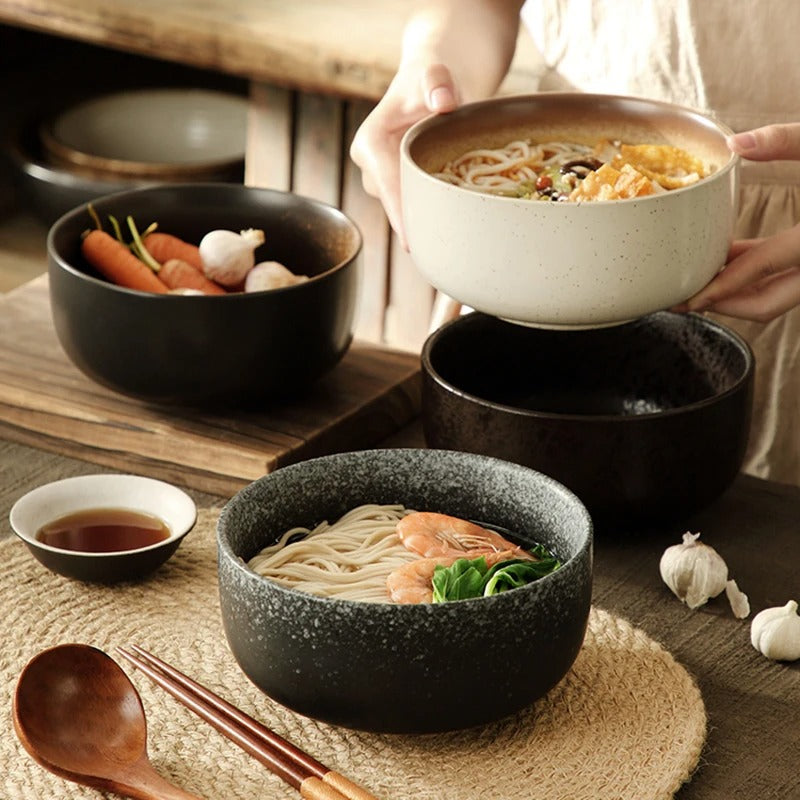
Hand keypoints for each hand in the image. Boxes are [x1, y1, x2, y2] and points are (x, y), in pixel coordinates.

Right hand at [349, 63, 457, 247]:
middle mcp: (370, 168)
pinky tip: (449, 230)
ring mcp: (383, 181)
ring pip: (404, 208)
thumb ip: (437, 82)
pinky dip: (430, 214)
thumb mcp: (434, 72)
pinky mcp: (397, 189)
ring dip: (426, 218)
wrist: (431, 84)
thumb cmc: (431, 77)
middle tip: (443, 247)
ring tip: (452, 233)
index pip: (387, 184)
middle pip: (394, 203)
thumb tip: (442, 101)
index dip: (400, 212)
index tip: (411, 241)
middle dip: (416, 223)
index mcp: (369, 143)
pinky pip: (413, 206)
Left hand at [680, 123, 799, 320]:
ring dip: (738, 292)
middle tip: (685, 298)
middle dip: (721, 305)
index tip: (688, 298)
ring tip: (701, 276)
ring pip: (776, 298)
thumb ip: (786, 141)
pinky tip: (735, 258)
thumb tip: (733, 144)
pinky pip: (788, 284)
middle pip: (765, 305)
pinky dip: (760, 278)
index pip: (759, 270)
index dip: (719, 287)